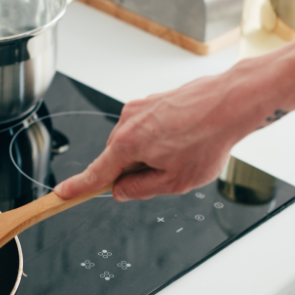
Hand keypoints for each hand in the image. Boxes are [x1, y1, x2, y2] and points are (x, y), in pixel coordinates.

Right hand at [54, 65, 272, 201]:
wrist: (232, 103)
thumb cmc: (208, 139)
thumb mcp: (175, 181)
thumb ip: (141, 189)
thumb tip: (122, 191)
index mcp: (127, 144)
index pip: (95, 173)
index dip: (78, 187)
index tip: (62, 194)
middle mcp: (127, 121)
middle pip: (117, 158)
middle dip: (135, 171)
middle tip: (168, 173)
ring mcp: (140, 107)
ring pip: (134, 143)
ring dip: (151, 154)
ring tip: (184, 152)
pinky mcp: (153, 100)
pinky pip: (147, 128)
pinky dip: (161, 138)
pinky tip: (186, 139)